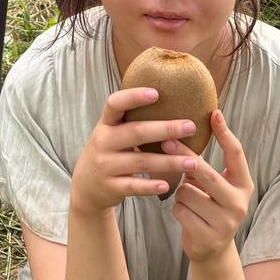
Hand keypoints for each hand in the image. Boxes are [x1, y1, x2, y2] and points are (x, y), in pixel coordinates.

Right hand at [70, 87, 200, 218]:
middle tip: (191, 126)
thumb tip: (169, 101)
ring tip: (193, 161)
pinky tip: (167, 185)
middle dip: (166, 129)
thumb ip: (131, 120)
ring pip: (141, 161)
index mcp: (105, 124)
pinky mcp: (111, 187)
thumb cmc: (108, 151)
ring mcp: (106, 165)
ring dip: (169, 161)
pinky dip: (151, 186)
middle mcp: (104, 141)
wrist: (86, 185)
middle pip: (136, 132)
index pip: (115, 104)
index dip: (134, 97)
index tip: (156, 93)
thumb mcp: (111, 132)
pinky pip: (134, 186)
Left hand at [170, 110, 253, 263]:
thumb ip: (202, 163)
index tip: (214, 112)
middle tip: (165, 141)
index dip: (225, 132)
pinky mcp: (208, 237)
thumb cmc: (208, 204)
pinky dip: (177, 209)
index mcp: (243, 184)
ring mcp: (226, 223)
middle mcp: (239, 203)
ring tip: (188, 199)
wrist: (211, 248)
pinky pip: (180, 210)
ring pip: (188, 192)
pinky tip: (186, 215)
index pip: (236, 153)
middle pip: (207, 172)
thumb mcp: (212, 184)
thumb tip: (178, 129)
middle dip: (184, 155)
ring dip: (180, 193)